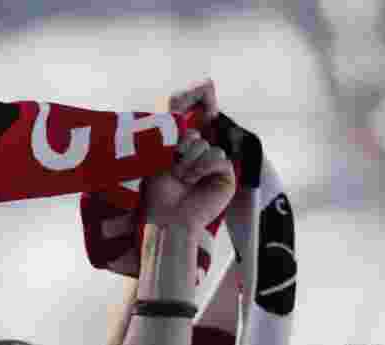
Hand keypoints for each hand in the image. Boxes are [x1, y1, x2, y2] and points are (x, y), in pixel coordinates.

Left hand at [144, 81, 234, 234]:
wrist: (167, 218)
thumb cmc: (158, 191)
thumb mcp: (160, 153)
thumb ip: (175, 126)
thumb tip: (188, 95)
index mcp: (184, 145)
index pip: (195, 111)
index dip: (199, 95)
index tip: (204, 86)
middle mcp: (200, 152)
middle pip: (202, 125)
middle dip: (183, 142)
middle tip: (173, 159)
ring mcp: (214, 164)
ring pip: (207, 144)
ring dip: (189, 160)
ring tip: (181, 177)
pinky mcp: (226, 176)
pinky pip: (218, 156)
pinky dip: (203, 167)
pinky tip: (193, 180)